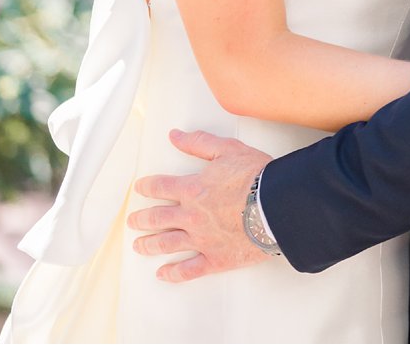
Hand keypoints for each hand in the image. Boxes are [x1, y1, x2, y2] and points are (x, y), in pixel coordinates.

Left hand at [127, 130, 270, 282]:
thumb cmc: (256, 177)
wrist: (275, 206)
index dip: (148, 186)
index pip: (161, 187)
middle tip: (133, 221)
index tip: (140, 188)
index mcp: (193, 189)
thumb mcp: (228, 150)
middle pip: (158, 218)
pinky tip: (163, 274)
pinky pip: (188, 270)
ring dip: (149, 245)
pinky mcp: (215, 259)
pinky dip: (173, 274)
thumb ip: (199, 143)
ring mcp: (201, 240)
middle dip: (142, 219)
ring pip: (167, 244)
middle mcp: (191, 217)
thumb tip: (175, 136)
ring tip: (139, 246)